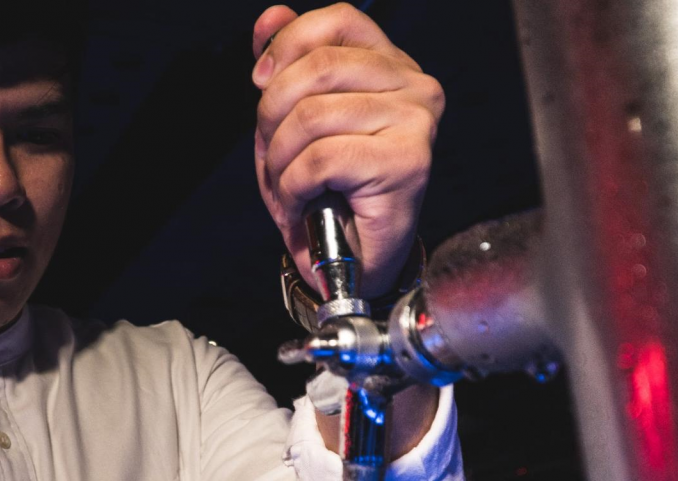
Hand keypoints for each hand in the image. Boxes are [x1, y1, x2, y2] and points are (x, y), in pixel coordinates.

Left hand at [253, 3, 443, 298]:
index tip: (260, 81)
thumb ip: (288, 63)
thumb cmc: (328, 191)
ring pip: (312, 116)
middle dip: (272, 114)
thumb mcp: (294, 119)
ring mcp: (416, 122)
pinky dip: (294, 187)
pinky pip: (321, 159)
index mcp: (391, 65)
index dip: (288, 44)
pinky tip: (301, 202)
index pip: (338, 21)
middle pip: (318, 69)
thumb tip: (269, 18)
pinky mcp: (407, 162)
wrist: (353, 259)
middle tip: (270, 153)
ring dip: (279, 160)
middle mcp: (414, 86)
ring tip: (286, 186)